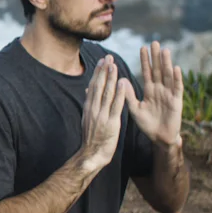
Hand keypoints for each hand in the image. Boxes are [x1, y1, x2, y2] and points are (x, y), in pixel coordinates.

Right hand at [80, 55, 128, 173]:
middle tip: (108, 57)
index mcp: (89, 107)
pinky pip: (116, 105)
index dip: (98, 73)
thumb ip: (90, 104)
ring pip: (107, 93)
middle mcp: (94, 109)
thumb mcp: (88, 119)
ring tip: (114, 65)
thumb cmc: (92, 139)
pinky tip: (123, 83)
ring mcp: (101, 115)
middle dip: (104, 71)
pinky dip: (120, 93)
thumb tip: (88, 91)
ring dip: (111, 78)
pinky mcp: (110, 122)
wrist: (92, 154)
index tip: (102, 61)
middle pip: (99, 86)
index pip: (93, 86)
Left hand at [127, 41, 183, 146]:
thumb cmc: (147, 124)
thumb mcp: (135, 109)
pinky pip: (177, 88)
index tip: (142, 47)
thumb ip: (128, 95)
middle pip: (158, 70)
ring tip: (165, 50)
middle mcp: (160, 90)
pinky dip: (176, 78)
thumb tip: (120, 80)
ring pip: (167, 76)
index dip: (145, 60)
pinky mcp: (176, 101)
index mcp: (149, 90)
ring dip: (166, 63)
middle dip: (156, 57)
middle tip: (155, 42)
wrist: (159, 138)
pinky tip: (176, 68)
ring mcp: (169, 94)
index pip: (147, 72)